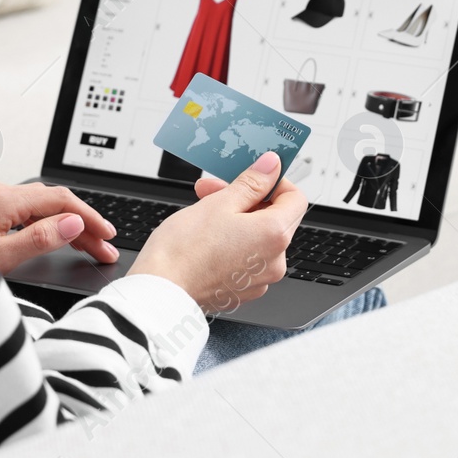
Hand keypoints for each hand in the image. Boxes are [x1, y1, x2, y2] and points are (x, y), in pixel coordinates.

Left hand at [0, 179, 118, 274]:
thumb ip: (38, 240)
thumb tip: (74, 222)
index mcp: (0, 199)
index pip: (60, 201)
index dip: (89, 218)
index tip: (108, 237)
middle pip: (52, 202)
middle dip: (82, 223)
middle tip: (104, 249)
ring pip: (38, 205)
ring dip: (65, 224)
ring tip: (87, 247)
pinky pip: (22, 209)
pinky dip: (44, 223)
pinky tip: (53, 236)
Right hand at [129, 151, 304, 312]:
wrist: (161, 290)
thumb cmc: (184, 251)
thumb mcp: (219, 203)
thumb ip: (251, 183)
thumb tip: (271, 167)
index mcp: (274, 235)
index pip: (295, 199)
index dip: (276, 182)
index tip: (255, 175)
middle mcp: (274, 261)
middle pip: (275, 217)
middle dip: (248, 197)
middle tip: (216, 188)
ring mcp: (259, 279)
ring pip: (258, 236)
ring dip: (237, 217)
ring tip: (205, 209)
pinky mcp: (242, 289)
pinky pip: (247, 257)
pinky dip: (233, 241)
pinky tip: (207, 235)